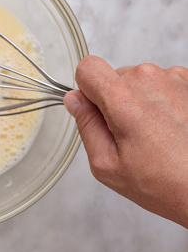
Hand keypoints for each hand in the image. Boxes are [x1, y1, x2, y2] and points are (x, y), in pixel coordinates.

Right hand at [64, 55, 187, 227]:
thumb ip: (86, 126)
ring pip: (140, 81)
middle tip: (129, 135)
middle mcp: (149, 79)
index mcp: (122, 97)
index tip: (94, 109)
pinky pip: (163, 84)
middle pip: (114, 77)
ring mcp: (175, 78)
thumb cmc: (166, 183)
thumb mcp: (107, 164)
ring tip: (156, 135)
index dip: (86, 89)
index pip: (87, 68)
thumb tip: (75, 101)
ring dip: (141, 101)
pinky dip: (163, 102)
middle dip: (114, 100)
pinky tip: (172, 129)